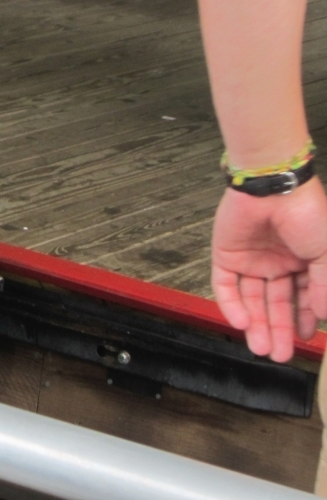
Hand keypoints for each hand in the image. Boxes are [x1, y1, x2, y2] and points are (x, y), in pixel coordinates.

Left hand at [211, 178, 326, 361]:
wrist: (273, 188)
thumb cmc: (307, 214)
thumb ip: (324, 286)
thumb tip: (322, 315)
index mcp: (304, 260)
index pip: (302, 299)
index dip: (303, 320)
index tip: (305, 339)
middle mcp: (277, 262)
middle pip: (276, 303)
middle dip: (279, 329)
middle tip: (280, 354)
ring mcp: (251, 259)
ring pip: (251, 299)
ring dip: (256, 324)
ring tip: (262, 348)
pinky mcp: (226, 255)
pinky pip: (226, 285)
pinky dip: (231, 305)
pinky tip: (242, 323)